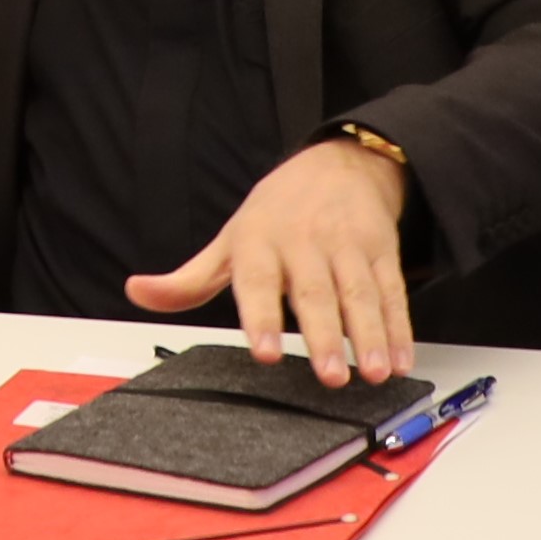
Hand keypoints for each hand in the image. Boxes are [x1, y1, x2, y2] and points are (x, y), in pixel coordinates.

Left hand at [125, 139, 412, 386]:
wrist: (338, 162)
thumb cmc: (276, 211)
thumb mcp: (230, 239)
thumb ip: (189, 278)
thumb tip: (138, 292)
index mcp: (260, 241)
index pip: (256, 281)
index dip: (259, 317)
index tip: (263, 353)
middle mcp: (304, 242)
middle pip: (315, 292)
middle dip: (325, 334)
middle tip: (331, 376)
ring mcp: (347, 244)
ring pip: (359, 292)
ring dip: (370, 334)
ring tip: (375, 372)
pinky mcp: (382, 249)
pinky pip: (392, 290)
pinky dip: (399, 326)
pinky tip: (402, 358)